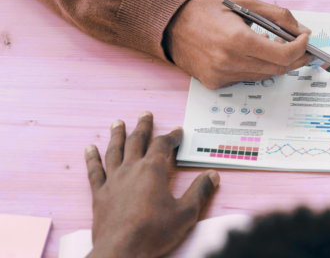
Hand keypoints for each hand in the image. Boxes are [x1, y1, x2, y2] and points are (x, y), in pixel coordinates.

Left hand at [85, 112, 219, 257]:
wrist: (121, 252)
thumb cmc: (154, 233)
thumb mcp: (186, 213)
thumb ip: (200, 192)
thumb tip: (212, 175)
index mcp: (152, 171)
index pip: (163, 145)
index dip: (172, 136)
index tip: (178, 132)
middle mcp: (131, 170)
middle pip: (137, 141)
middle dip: (143, 127)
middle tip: (145, 114)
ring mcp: (112, 181)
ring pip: (114, 151)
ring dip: (117, 135)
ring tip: (118, 122)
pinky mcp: (99, 195)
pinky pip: (94, 171)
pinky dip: (92, 158)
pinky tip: (89, 148)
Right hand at [164, 0, 312, 89]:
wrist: (169, 24)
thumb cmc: (206, 10)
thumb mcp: (245, 2)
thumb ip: (277, 16)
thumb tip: (301, 30)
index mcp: (237, 40)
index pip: (283, 55)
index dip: (300, 48)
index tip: (306, 39)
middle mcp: (229, 62)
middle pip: (278, 69)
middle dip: (296, 58)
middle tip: (303, 48)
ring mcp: (221, 76)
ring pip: (264, 75)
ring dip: (277, 63)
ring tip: (279, 47)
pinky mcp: (215, 83)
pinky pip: (246, 79)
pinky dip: (257, 67)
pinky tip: (254, 54)